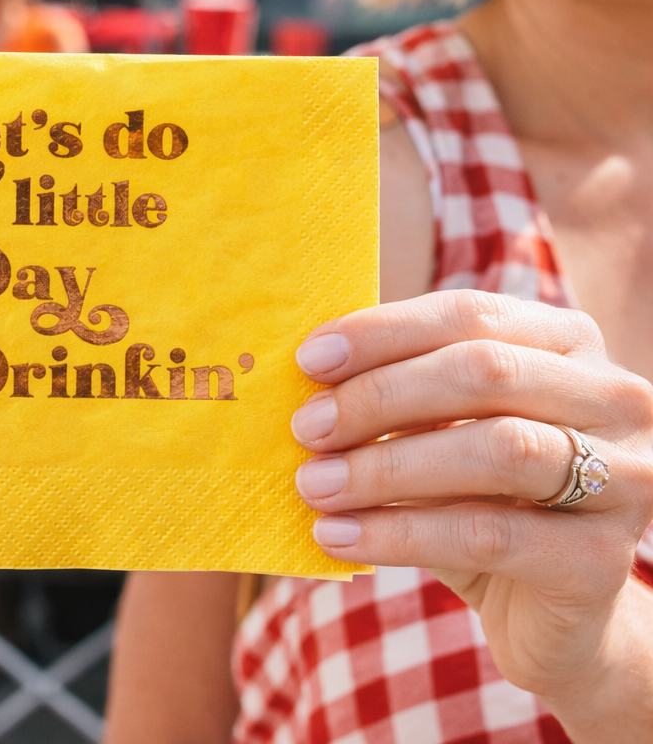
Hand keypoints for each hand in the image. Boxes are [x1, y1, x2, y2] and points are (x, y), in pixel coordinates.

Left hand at [291, 291, 652, 733]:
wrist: (548, 615)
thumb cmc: (478, 498)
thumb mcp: (438, 431)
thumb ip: (397, 392)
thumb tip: (309, 368)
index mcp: (566, 343)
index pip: (469, 313)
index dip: (383, 331)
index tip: (309, 358)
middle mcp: (611, 396)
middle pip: (483, 371)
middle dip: (379, 396)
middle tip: (307, 428)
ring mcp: (623, 475)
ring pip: (493, 449)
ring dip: (384, 466)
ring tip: (314, 484)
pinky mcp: (601, 557)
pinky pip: (486, 534)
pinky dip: (399, 533)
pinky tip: (337, 537)